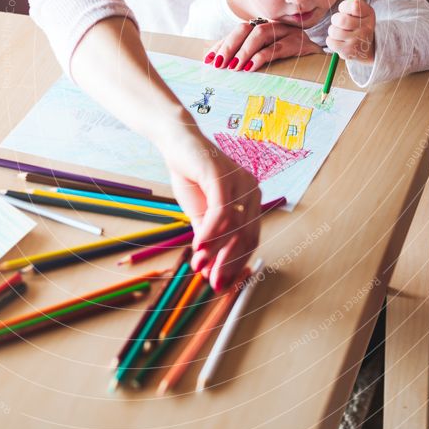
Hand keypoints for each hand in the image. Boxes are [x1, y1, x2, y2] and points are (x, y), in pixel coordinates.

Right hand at [158, 125, 260, 290]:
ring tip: (199, 267)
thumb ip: (207, 238)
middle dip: (229, 264)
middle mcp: (252, 191)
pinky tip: (198, 247)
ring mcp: (241, 182)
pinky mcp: (223, 176)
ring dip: (216, 252)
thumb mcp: (198, 213)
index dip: (237, 265)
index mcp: (250, 200)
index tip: (221, 285)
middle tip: (213, 284)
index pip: (250, 240)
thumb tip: (208, 271)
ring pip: (235, 228)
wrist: (176, 142)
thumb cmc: (190, 175)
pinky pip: (221, 212)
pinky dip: (210, 234)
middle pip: (247, 237)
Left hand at [205, 20, 322, 71]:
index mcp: (264, 27)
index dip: (222, 44)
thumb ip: (247, 57)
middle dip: (229, 46)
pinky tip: (252, 67)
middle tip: (219, 64)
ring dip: (244, 51)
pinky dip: (262, 56)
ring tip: (234, 67)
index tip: (208, 59)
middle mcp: (274, 26)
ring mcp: (287, 32)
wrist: (323, 62)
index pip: (238, 32)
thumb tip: (219, 64)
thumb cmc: (291, 61)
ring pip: (260, 35)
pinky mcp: (299, 43)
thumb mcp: (267, 58)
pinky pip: (278, 47)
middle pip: (246, 29)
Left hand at [326, 0, 374, 61]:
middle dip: (335, 20)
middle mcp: (366, 28)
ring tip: (341, 33)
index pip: (353, 5)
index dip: (344, 6)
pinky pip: (330, 42)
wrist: (367, 49)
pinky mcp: (349, 52)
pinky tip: (340, 41)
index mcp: (369, 14)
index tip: (345, 10)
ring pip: (333, 31)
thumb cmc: (360, 25)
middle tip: (340, 23)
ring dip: (333, 31)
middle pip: (340, 19)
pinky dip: (332, 41)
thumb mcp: (362, 12)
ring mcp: (357, 41)